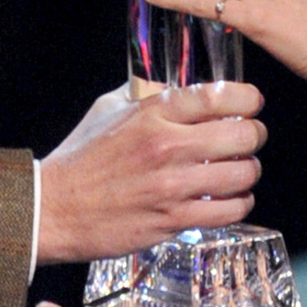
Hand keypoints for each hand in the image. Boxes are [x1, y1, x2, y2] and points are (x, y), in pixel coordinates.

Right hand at [36, 81, 265, 263]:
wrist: (52, 208)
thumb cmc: (79, 159)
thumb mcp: (108, 110)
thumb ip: (145, 95)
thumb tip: (175, 85)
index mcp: (152, 114)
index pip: (220, 96)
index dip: (248, 98)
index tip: (251, 104)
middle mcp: (167, 147)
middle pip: (243, 135)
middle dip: (254, 135)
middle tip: (248, 139)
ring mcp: (172, 186)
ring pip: (242, 174)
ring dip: (248, 172)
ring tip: (240, 172)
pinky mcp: (172, 220)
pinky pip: (228, 210)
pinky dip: (238, 203)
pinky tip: (230, 199)